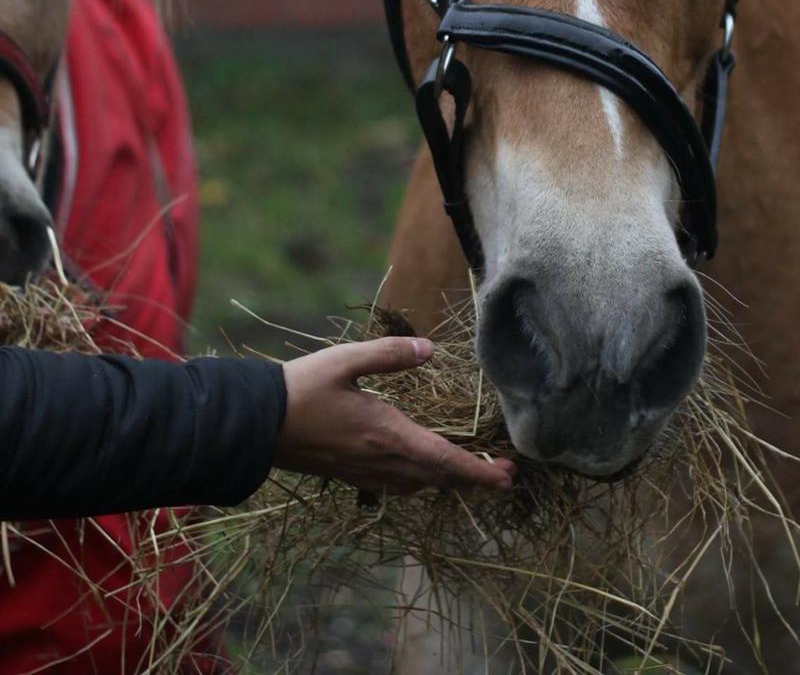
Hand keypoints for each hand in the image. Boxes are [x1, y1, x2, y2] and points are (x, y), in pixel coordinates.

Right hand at [274, 337, 515, 496]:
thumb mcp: (347, 360)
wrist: (255, 424)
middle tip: (503, 475)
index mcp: (386, 435)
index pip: (444, 460)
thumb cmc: (302, 388)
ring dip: (447, 480)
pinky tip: (421, 468)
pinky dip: (420, 480)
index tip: (507, 476)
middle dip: (473, 479)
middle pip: (438, 478)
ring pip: (418, 485)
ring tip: (470, 469)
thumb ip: (390, 354)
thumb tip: (430, 349)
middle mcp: (380, 462)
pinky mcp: (349, 475)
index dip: (479, 472)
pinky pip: (396, 486)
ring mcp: (364, 473)